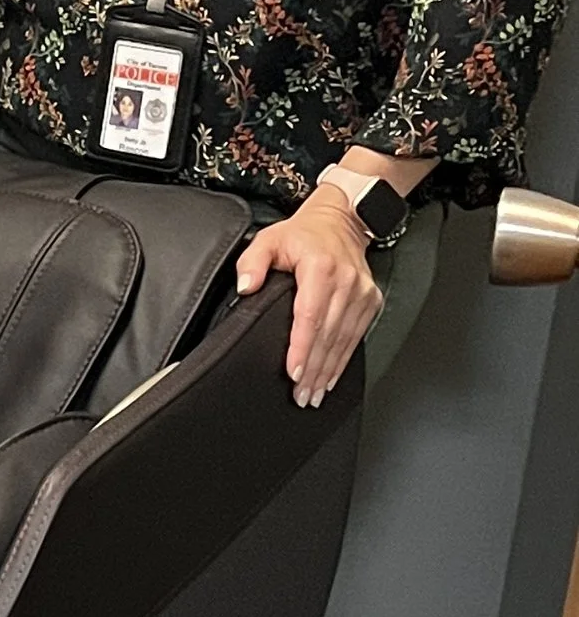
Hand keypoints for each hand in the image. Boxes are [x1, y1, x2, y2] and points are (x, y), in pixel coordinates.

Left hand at [236, 185, 383, 406]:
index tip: (293, 371)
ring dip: (327, 371)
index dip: (301, 347)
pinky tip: (330, 378)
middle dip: (313, 369)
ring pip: (343, 340)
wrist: (341, 221)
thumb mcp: (268, 239)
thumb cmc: (303, 234)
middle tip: (301, 395)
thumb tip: (245, 286)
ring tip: (313, 394)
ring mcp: (362, 294)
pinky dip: (342, 360)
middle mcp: (346, 282)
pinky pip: (356, 337)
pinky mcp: (370, 301)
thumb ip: (252, 262)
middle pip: (327, 335)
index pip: (310, 316)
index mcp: (320, 268)